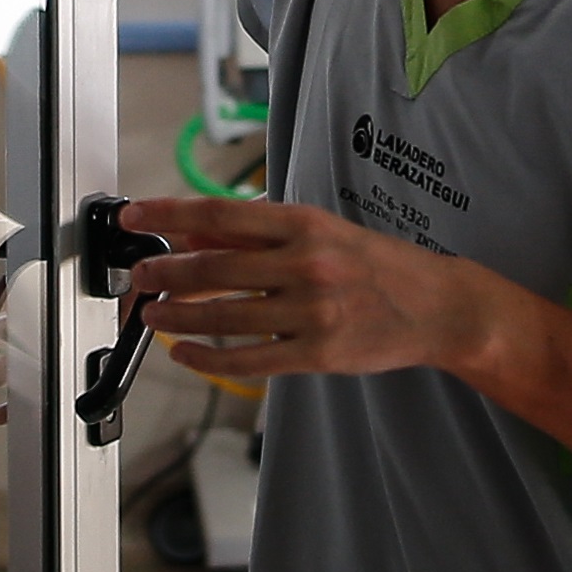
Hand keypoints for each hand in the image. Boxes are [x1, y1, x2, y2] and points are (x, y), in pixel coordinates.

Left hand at [121, 195, 489, 381]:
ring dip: (177, 317)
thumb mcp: (317, 231)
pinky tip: (185, 353)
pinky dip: (207, 357)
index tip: (134, 215)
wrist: (437, 306)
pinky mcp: (318, 353)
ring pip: (224, 316)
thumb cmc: (374, 264)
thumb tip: (191, 232)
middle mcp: (307, 264)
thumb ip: (254, 234)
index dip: (169, 213)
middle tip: (139, 275)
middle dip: (165, 273)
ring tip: (153, 315)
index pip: (220, 213)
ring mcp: (313, 311)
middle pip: (214, 268)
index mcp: (304, 224)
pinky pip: (248, 358)